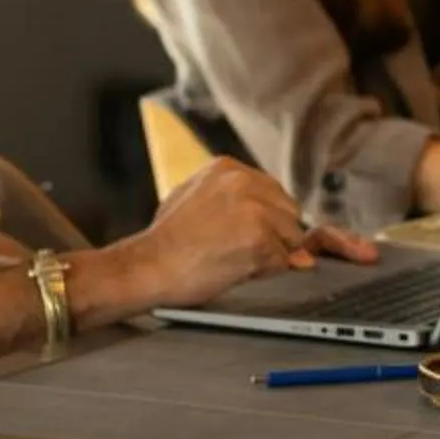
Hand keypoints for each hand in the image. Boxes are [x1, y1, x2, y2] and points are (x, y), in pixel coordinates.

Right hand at [123, 161, 377, 308]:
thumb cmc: (166, 245)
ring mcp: (253, 206)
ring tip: (227, 259)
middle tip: (233, 252)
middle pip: (290, 214)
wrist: (144, 267)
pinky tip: (232, 268)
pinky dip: (266, 271)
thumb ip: (240, 210)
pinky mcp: (259, 235)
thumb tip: (295, 243)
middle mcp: (243, 179)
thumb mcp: (196, 205)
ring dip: (271, 256)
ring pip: (292, 238)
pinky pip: (284, 261)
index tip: (260, 237)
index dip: (271, 223)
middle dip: (275, 238)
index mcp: (228, 167)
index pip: (275, 196)